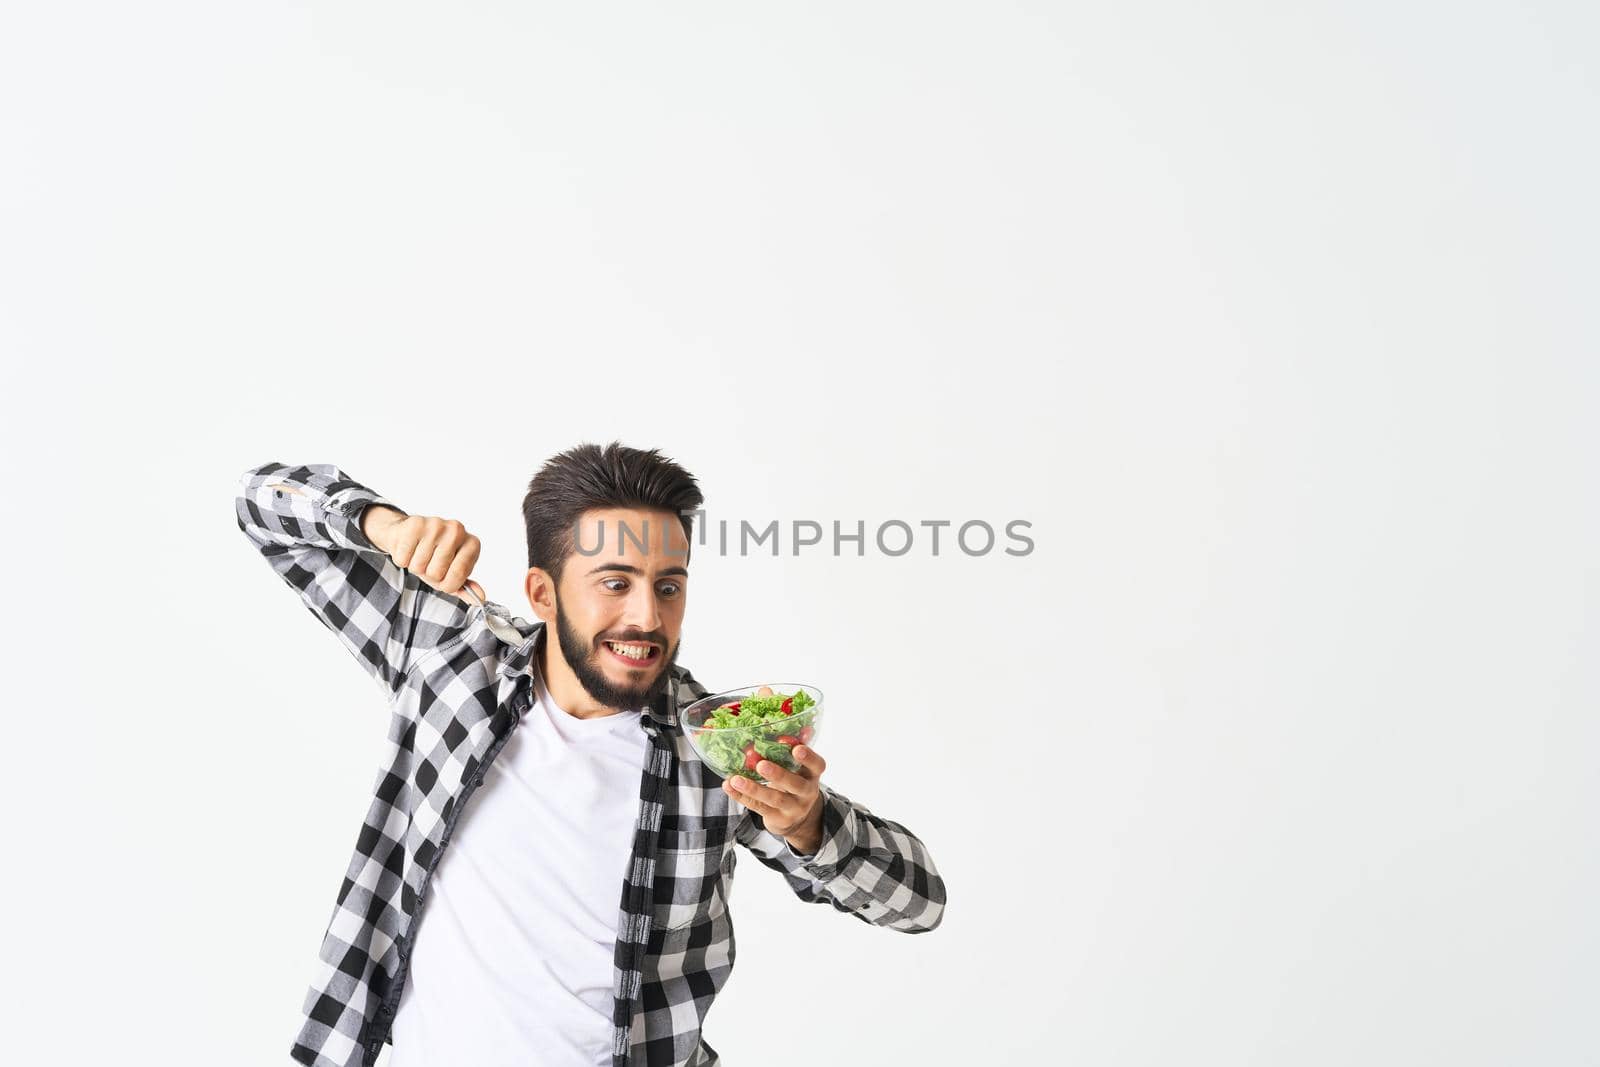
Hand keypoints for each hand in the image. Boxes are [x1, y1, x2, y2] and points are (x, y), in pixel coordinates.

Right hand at [362, 505, 484, 600]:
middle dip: (428, 574)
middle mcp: (458, 531)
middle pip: (436, 573)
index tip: (444, 575)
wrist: (407, 533)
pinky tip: (409, 549)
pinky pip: (404, 559)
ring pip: (419, 567)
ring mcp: (437, 525)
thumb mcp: (451, 573)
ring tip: (418, 554)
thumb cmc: (432, 555)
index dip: (446, 584)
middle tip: (428, 562)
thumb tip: (480, 597)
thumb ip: (465, 587)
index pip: (458, 576)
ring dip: (415, 566)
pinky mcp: (415, 524)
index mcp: (472, 544)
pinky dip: (402, 559)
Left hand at [723, 745, 827, 853]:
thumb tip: (805, 726)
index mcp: (812, 775)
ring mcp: (793, 808)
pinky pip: (757, 807)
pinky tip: (729, 786)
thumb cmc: (794, 782)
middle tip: (761, 765)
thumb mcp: (800, 768)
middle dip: (778, 774)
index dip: (809, 757)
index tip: (797, 748)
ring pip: (774, 799)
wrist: (795, 818)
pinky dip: (741, 796)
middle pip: (795, 784)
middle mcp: (806, 793)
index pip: (817, 765)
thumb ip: (798, 748)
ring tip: (736, 779)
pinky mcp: (777, 818)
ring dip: (754, 788)